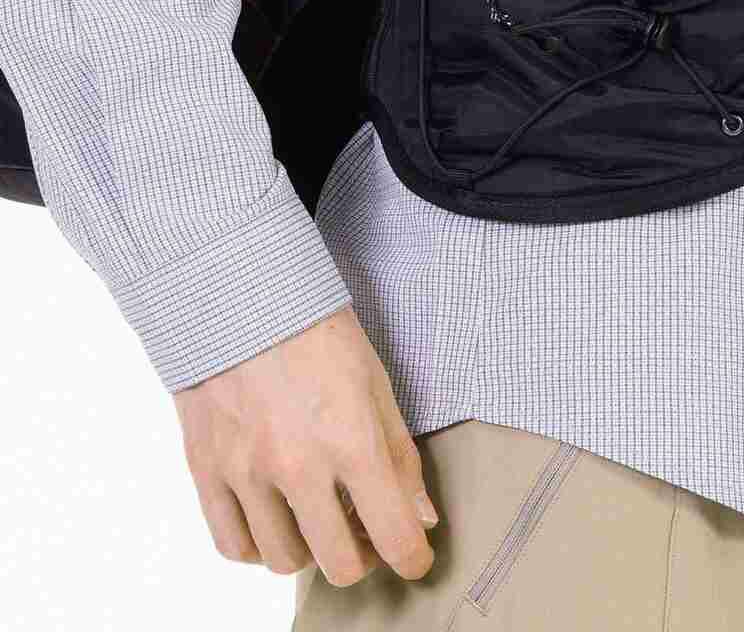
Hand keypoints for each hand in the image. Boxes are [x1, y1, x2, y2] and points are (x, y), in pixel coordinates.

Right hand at [173, 306, 437, 586]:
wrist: (242, 296)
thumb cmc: (318, 333)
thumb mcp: (377, 384)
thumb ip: (400, 456)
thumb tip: (421, 518)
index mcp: (351, 439)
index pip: (393, 534)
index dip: (413, 557)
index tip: (415, 557)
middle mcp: (297, 465)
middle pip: (338, 564)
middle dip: (363, 558)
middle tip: (366, 534)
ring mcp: (245, 472)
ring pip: (283, 562)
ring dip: (309, 550)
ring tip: (317, 518)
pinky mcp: (205, 470)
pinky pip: (232, 545)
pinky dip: (257, 546)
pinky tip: (274, 519)